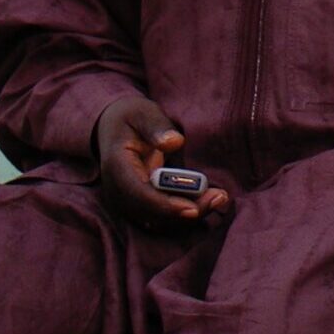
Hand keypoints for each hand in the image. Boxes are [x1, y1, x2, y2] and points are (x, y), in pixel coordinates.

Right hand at [91, 94, 229, 230]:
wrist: (114, 128)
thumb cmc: (131, 118)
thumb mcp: (143, 113)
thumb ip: (157, 127)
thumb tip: (174, 142)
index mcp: (117, 167)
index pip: (138, 194)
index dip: (165, 205)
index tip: (193, 207)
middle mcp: (118, 191)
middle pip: (151, 213)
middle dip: (185, 211)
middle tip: (219, 197)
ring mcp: (127, 201)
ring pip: (158, 220)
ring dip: (189, 213)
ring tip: (219, 197)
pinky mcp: (139, 205)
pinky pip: (161, 217)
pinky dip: (184, 212)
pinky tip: (209, 199)